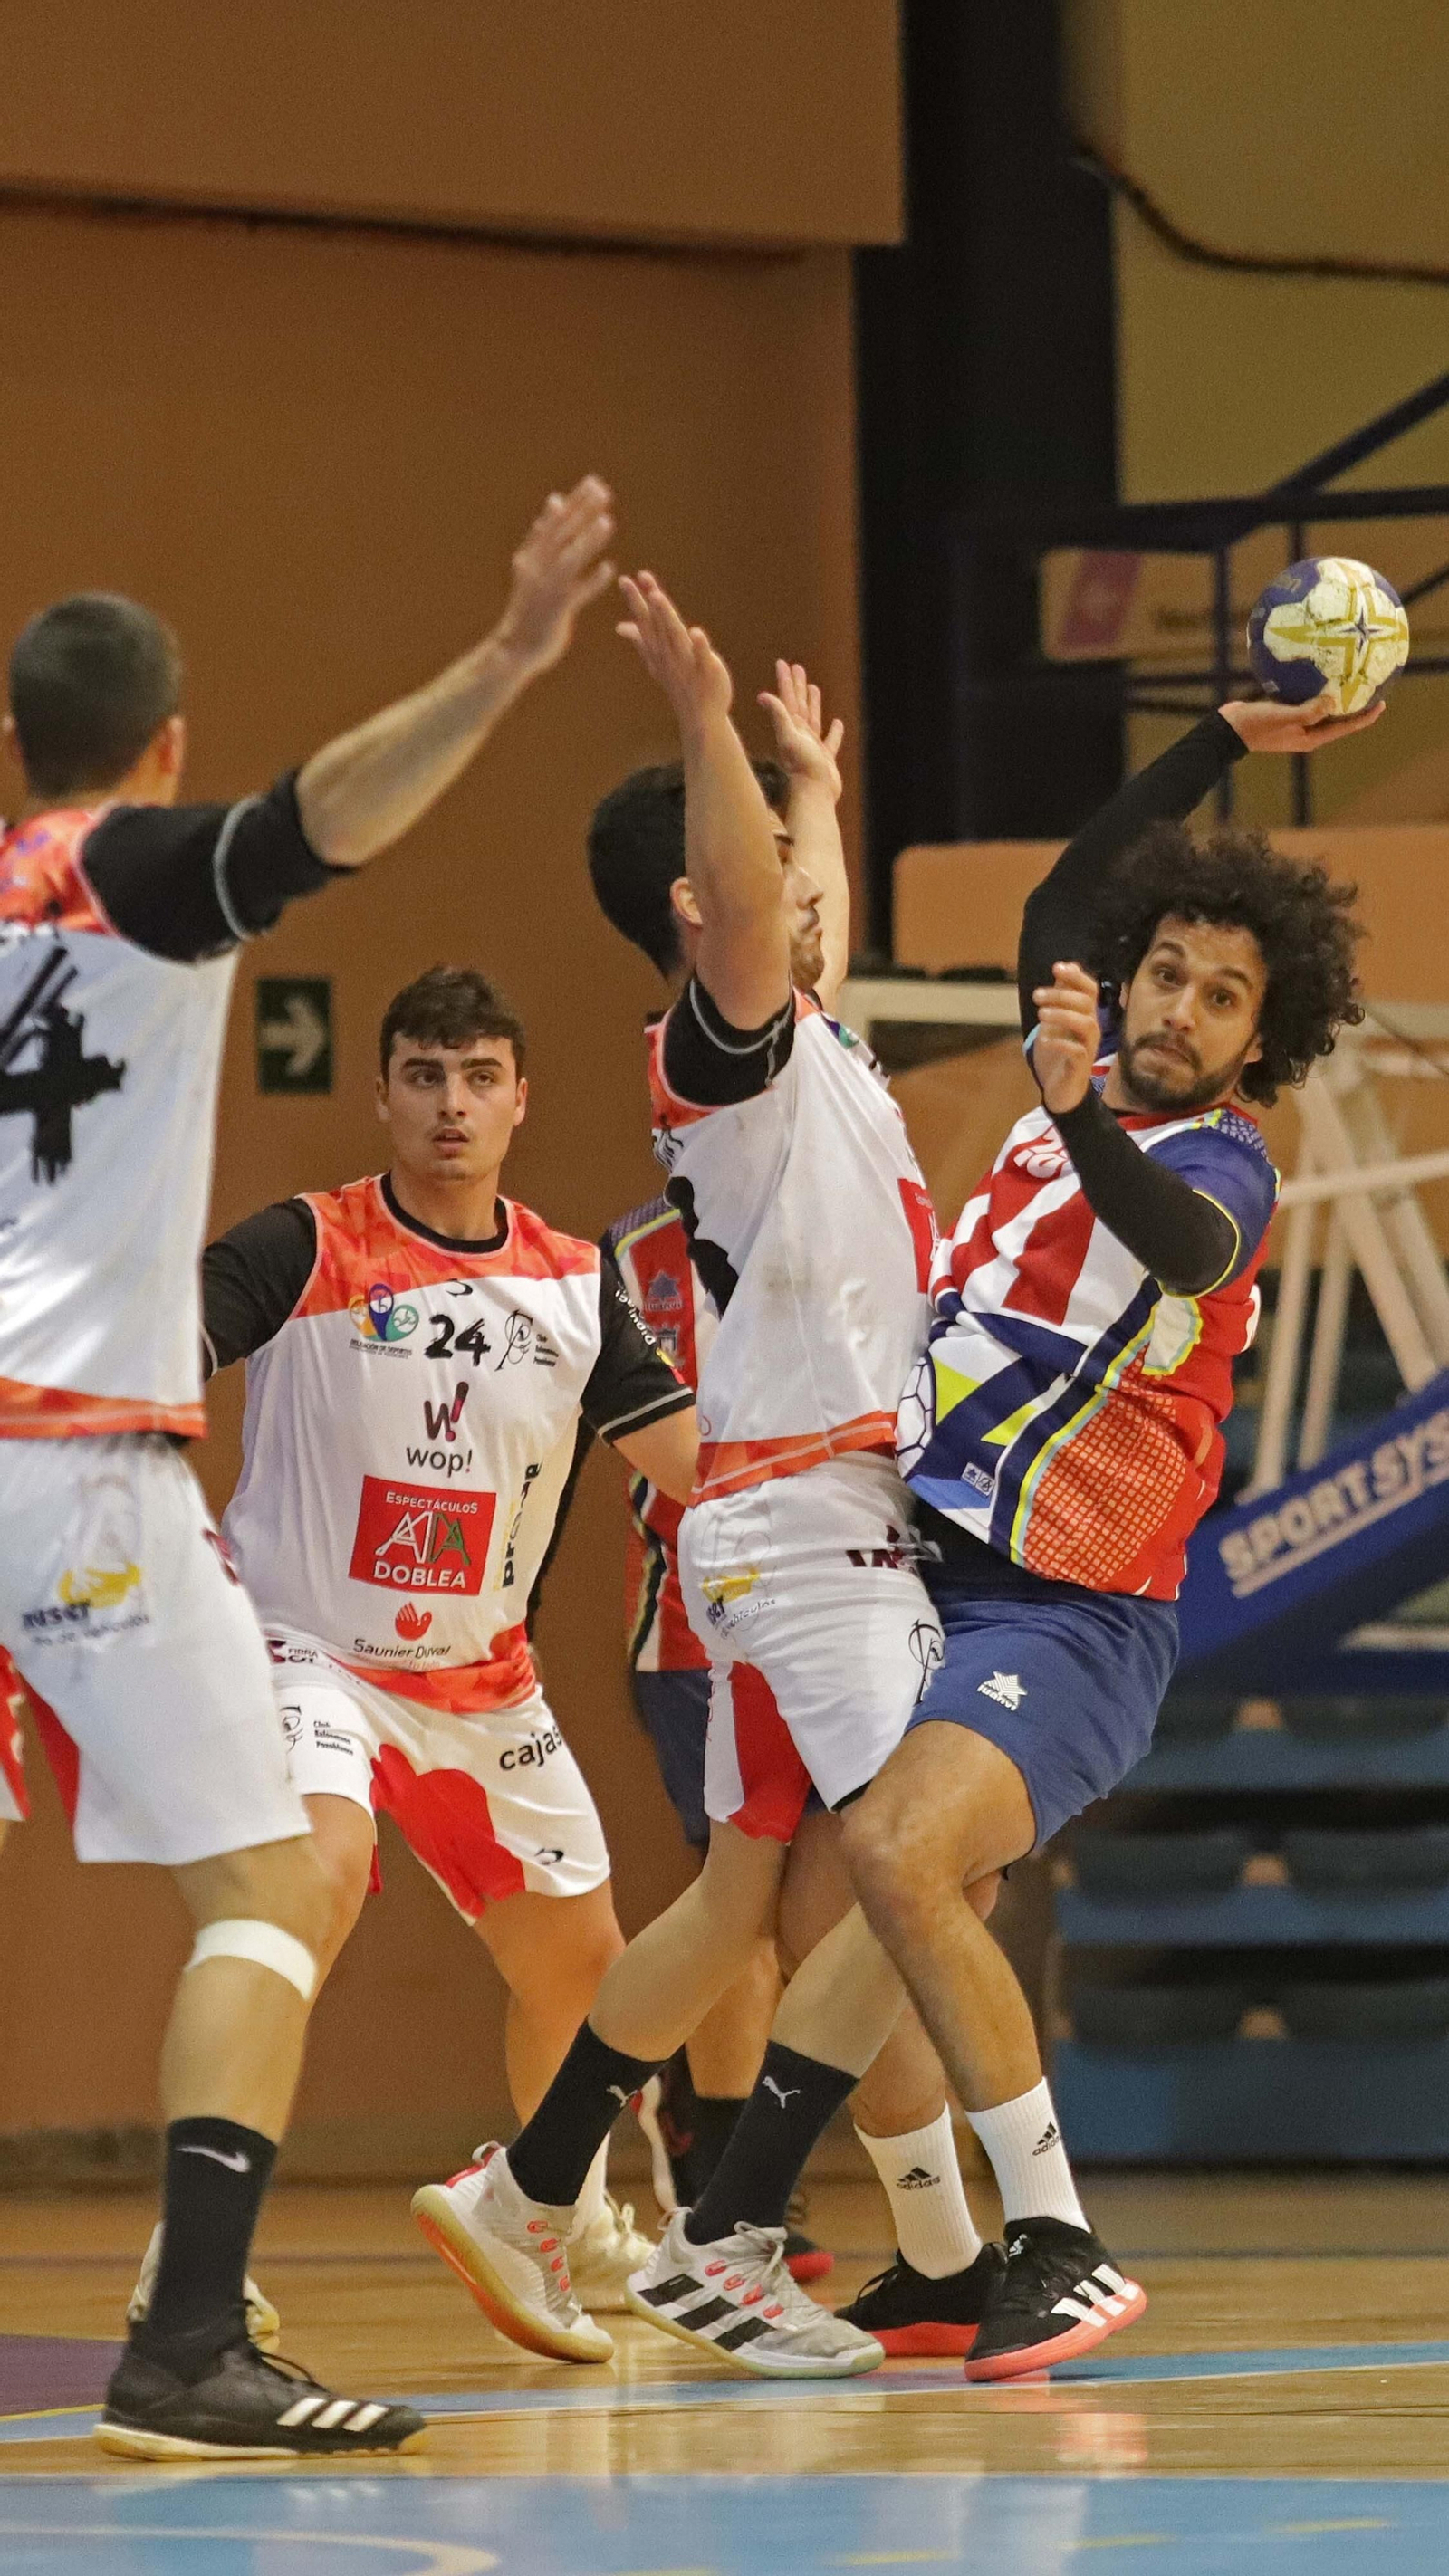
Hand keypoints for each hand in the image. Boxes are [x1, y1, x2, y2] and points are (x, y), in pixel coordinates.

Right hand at [493, 477, 615, 675]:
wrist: (513, 649)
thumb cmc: (528, 607)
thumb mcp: (532, 566)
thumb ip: (545, 534)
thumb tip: (555, 500)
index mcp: (530, 557)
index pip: (554, 523)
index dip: (574, 503)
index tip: (593, 482)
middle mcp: (536, 570)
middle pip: (561, 535)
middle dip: (582, 512)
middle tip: (604, 492)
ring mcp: (545, 591)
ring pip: (568, 560)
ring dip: (587, 541)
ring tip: (607, 522)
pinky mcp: (555, 613)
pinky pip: (576, 595)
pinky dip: (591, 581)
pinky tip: (609, 569)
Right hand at [617, 571, 733, 731]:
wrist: (699, 717)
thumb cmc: (678, 684)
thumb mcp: (656, 660)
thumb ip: (640, 639)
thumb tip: (619, 626)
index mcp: (658, 649)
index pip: (644, 621)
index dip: (635, 600)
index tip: (624, 579)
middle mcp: (668, 654)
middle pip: (657, 624)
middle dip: (647, 603)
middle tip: (638, 579)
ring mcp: (686, 663)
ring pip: (674, 637)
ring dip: (666, 617)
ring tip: (658, 597)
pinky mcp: (706, 671)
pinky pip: (702, 657)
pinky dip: (699, 645)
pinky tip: (697, 631)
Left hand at [758, 660, 843, 799]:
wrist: (814, 794)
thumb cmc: (801, 767)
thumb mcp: (789, 738)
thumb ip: (778, 716)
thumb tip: (762, 696)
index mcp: (792, 728)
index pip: (788, 699)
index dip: (785, 681)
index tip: (783, 663)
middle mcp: (801, 735)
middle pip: (800, 704)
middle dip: (798, 686)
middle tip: (798, 667)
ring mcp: (813, 746)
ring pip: (814, 719)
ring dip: (814, 703)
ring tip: (814, 688)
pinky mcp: (825, 758)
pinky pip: (831, 741)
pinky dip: (834, 733)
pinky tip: (837, 723)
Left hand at [1031, 960, 1102, 1115]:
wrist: (1063, 1090)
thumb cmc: (1061, 1052)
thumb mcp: (1058, 1020)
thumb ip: (1062, 995)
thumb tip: (1064, 965)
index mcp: (1085, 1015)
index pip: (1090, 989)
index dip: (1076, 976)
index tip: (1056, 968)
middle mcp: (1091, 1028)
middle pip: (1086, 1003)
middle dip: (1061, 995)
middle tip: (1036, 996)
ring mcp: (1088, 1047)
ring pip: (1086, 1024)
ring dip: (1062, 1015)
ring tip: (1040, 1015)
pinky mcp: (1081, 1066)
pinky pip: (1078, 1051)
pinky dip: (1061, 1043)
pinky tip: (1045, 1041)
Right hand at [1219, 690, 1384, 753]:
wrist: (1227, 730)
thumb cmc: (1255, 726)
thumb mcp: (1283, 717)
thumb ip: (1308, 711)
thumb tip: (1333, 699)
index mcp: (1310, 737)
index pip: (1345, 728)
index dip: (1365, 717)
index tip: (1382, 703)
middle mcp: (1306, 731)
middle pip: (1337, 718)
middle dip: (1354, 704)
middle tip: (1370, 685)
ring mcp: (1295, 722)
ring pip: (1322, 707)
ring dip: (1335, 694)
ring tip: (1349, 676)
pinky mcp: (1284, 711)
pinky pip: (1305, 698)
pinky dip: (1313, 687)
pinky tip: (1317, 669)